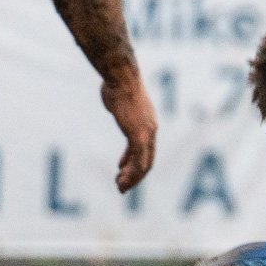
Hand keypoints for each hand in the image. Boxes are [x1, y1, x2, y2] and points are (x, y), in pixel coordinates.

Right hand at [101, 73, 156, 192]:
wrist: (121, 78)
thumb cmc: (117, 85)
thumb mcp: (120, 99)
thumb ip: (120, 106)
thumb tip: (114, 101)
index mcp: (148, 123)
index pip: (146, 149)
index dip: (134, 162)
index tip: (121, 168)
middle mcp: (151, 130)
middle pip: (147, 160)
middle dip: (135, 176)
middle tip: (122, 186)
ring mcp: (147, 134)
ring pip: (143, 164)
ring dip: (132, 178)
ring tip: (120, 187)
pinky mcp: (140, 136)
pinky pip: (137, 160)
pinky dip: (131, 173)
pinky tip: (121, 178)